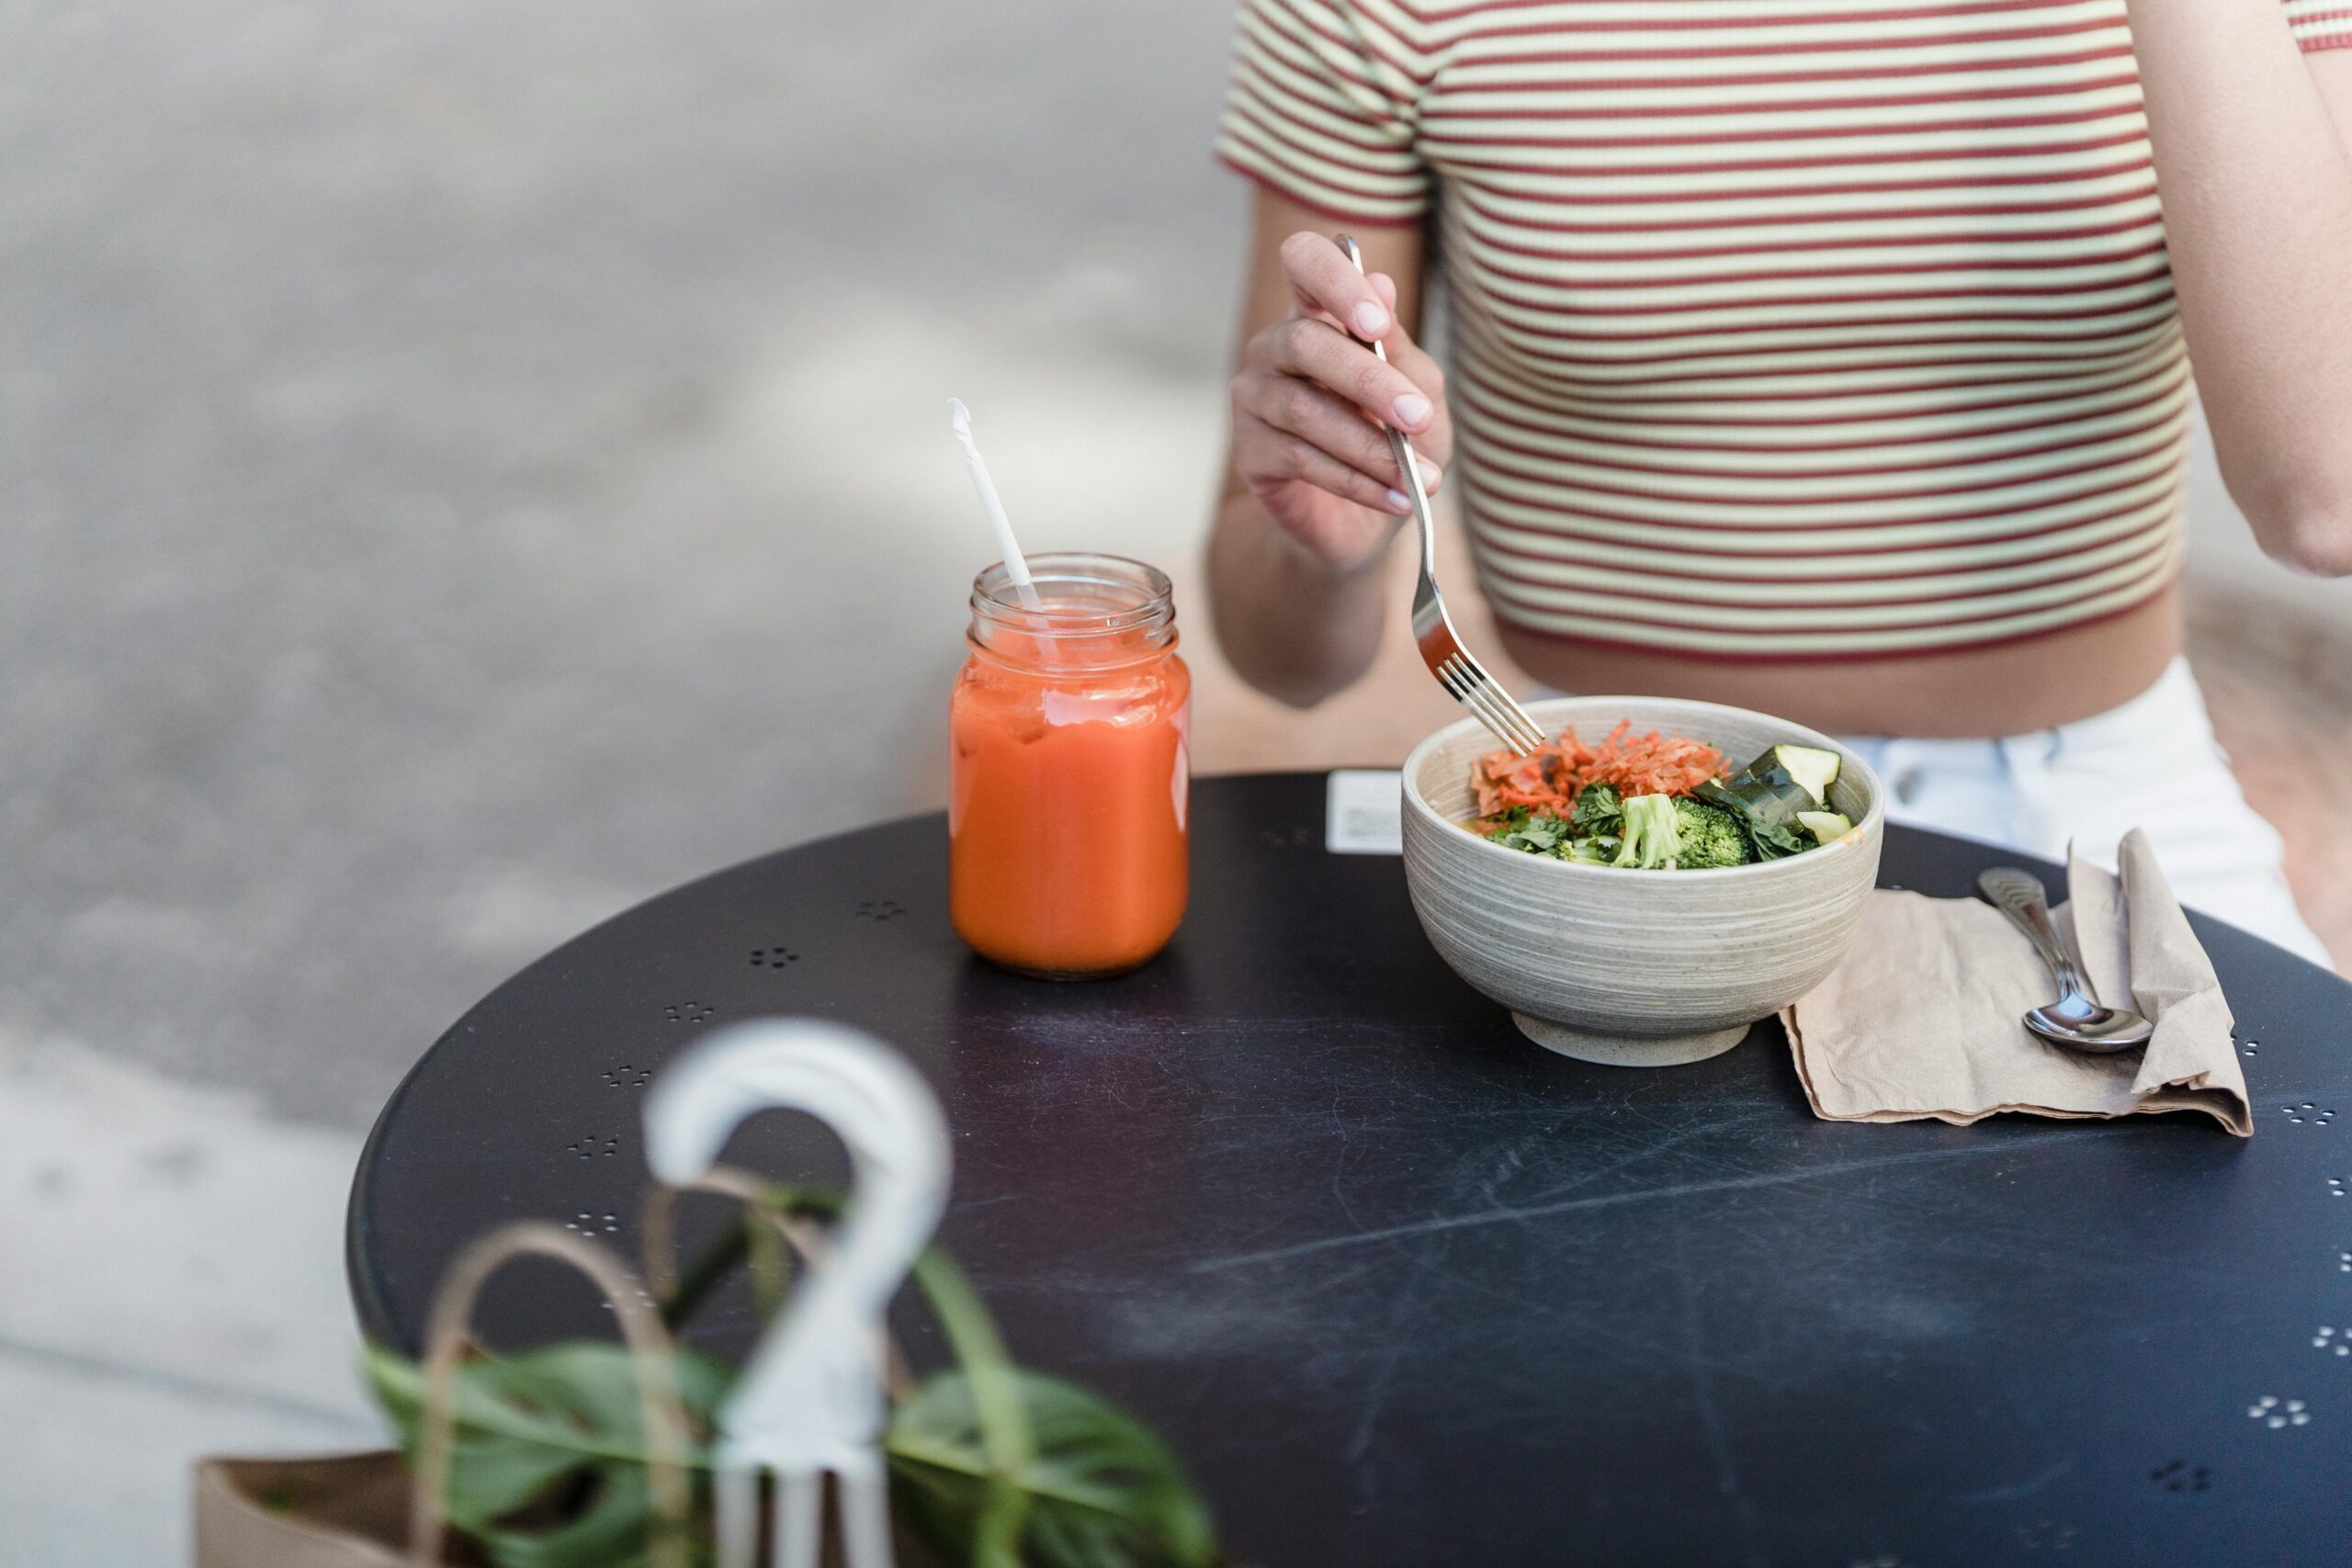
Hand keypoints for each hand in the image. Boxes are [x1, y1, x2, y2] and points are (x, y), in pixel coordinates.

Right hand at [1229, 231, 1452, 569]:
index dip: (1334, 281)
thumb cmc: (1395, 440)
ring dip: (1371, 446)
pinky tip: (1397, 498)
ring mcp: (1254, 397)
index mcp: (1317, 312)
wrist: (1366, 522)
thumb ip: (1400, 348)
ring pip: (1305, 410)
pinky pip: (1301, 460)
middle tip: (1419, 417)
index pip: (1304, 260)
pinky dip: (1358, 482)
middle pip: (1305, 343)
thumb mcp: (1419, 392)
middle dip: (1369, 382)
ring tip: (1419, 476)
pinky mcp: (1249, 451)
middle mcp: (1275, 347)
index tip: (1376, 322)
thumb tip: (1383, 284)